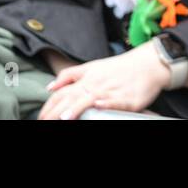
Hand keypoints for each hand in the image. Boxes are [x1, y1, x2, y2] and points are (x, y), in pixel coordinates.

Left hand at [37, 42, 167, 119]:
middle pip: (71, 98)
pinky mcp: (126, 98)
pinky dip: (105, 103)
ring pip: (90, 99)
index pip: (61, 93)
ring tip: (65, 118)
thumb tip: (50, 87)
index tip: (39, 118)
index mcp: (86, 78)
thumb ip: (70, 75)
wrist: (148, 64)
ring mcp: (110, 91)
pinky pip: (114, 101)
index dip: (48, 106)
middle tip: (44, 122)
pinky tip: (98, 106)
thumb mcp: (92, 66)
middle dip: (55, 113)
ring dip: (76, 108)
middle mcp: (95, 85)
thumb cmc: (119, 67)